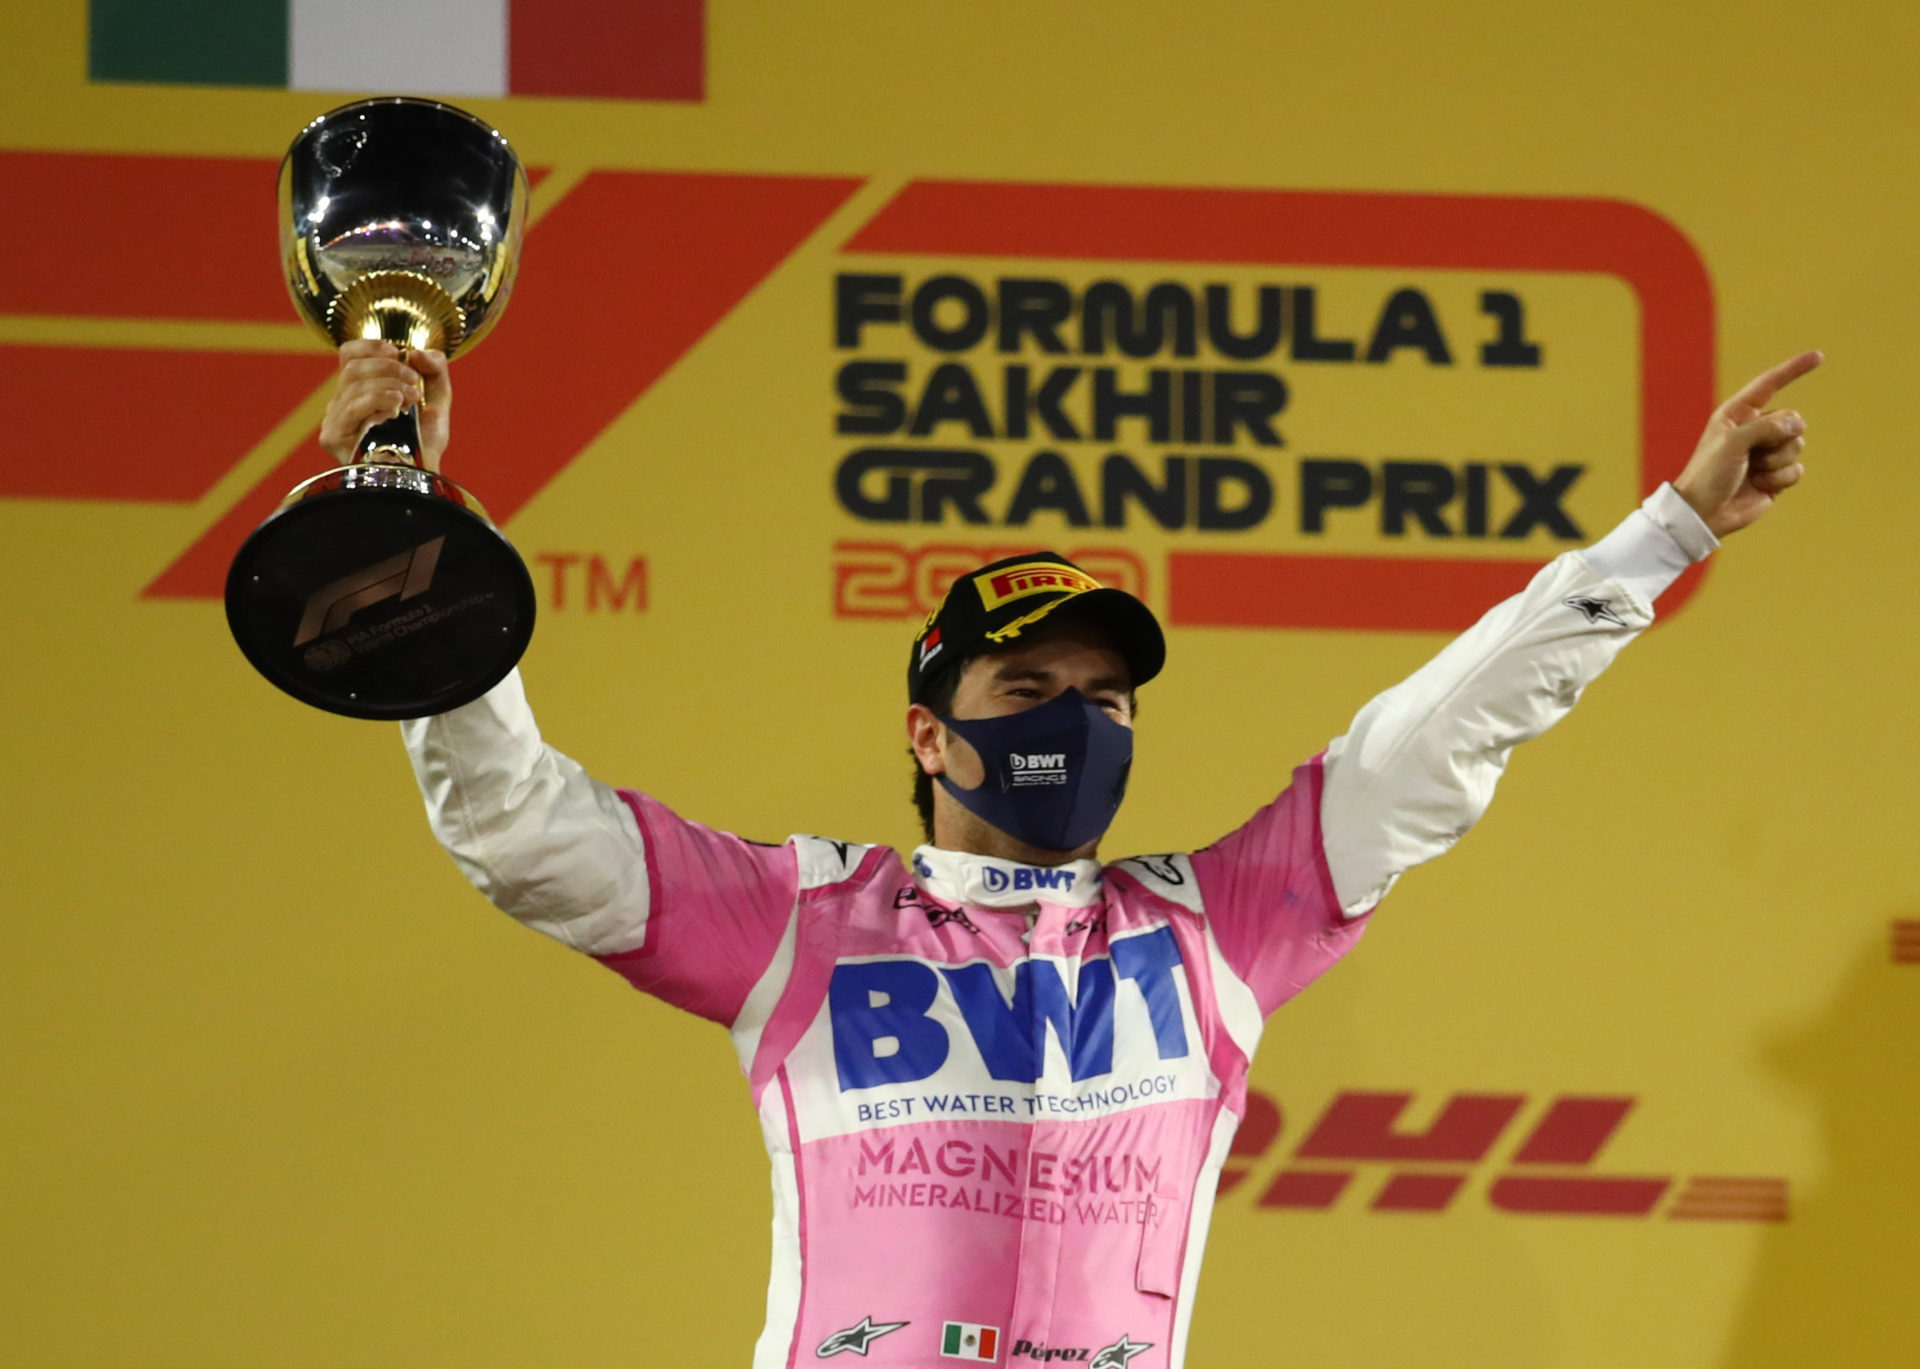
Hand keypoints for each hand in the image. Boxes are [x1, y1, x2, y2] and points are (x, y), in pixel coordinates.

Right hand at [316, 340, 452, 471]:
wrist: (423, 472)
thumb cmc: (424, 439)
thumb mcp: (437, 398)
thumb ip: (435, 369)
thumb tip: (417, 351)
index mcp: (359, 390)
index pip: (349, 355)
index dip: (370, 346)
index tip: (396, 351)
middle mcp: (342, 402)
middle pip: (353, 367)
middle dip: (389, 368)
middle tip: (414, 383)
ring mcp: (335, 420)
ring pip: (354, 384)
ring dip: (389, 386)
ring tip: (411, 400)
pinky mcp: (333, 437)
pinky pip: (352, 407)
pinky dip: (378, 401)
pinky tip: (396, 411)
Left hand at [1673, 350, 1822, 537]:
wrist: (1703, 513)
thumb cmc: (1708, 474)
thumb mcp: (1733, 442)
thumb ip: (1767, 426)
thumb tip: (1798, 425)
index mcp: (1737, 414)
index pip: (1770, 384)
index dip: (1794, 369)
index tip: (1818, 356)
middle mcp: (1754, 429)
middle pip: (1792, 420)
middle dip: (1779, 438)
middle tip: (1752, 455)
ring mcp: (1766, 453)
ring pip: (1797, 445)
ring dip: (1777, 461)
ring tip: (1753, 472)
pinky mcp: (1775, 476)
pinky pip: (1796, 470)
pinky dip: (1781, 478)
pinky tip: (1760, 486)